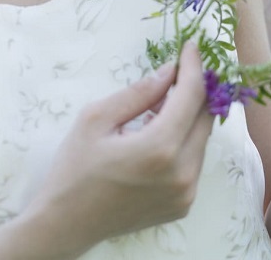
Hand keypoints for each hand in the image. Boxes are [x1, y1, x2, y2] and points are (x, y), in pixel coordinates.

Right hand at [21, 42, 213, 254]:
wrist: (66, 224)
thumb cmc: (74, 169)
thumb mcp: (95, 119)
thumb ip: (137, 93)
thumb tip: (169, 71)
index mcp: (159, 148)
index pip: (191, 97)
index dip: (193, 67)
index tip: (191, 47)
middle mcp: (182, 172)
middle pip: (205, 118)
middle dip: (195, 90)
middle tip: (177, 71)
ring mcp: (186, 192)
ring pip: (201, 139)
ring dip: (188, 116)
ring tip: (160, 105)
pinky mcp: (183, 204)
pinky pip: (194, 161)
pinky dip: (183, 141)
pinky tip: (158, 133)